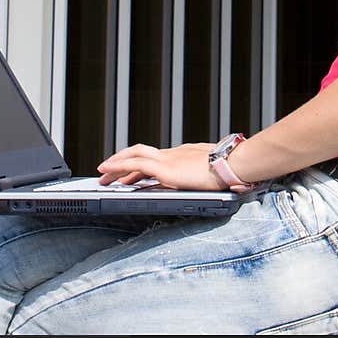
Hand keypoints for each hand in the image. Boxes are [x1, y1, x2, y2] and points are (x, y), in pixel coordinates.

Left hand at [97, 141, 222, 190]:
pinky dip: (119, 166)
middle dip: (123, 162)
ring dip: (116, 164)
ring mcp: (168, 159)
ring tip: (103, 173)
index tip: (131, 173)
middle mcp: (173, 154)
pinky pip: (134, 164)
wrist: (234, 163)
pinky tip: (108, 171)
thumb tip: (212, 184)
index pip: (156, 158)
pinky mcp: (164, 167)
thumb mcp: (215, 173)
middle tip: (109, 171)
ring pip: (133, 156)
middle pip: (141, 152)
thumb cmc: (230, 170)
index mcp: (184, 156)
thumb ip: (207, 177)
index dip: (141, 164)